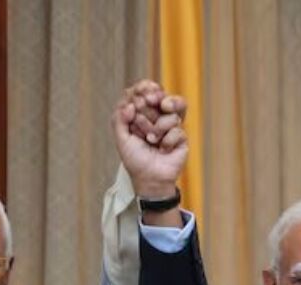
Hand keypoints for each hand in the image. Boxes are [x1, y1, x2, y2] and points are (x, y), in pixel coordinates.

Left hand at [111, 79, 188, 198]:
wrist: (150, 179)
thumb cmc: (135, 159)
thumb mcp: (121, 138)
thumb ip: (119, 118)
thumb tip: (130, 105)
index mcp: (142, 113)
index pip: (146, 91)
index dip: (144, 88)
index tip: (141, 94)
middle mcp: (157, 116)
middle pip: (161, 97)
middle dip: (151, 102)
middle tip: (145, 104)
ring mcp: (171, 126)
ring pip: (171, 113)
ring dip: (158, 126)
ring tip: (151, 140)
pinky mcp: (181, 137)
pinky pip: (177, 130)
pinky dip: (167, 140)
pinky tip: (163, 149)